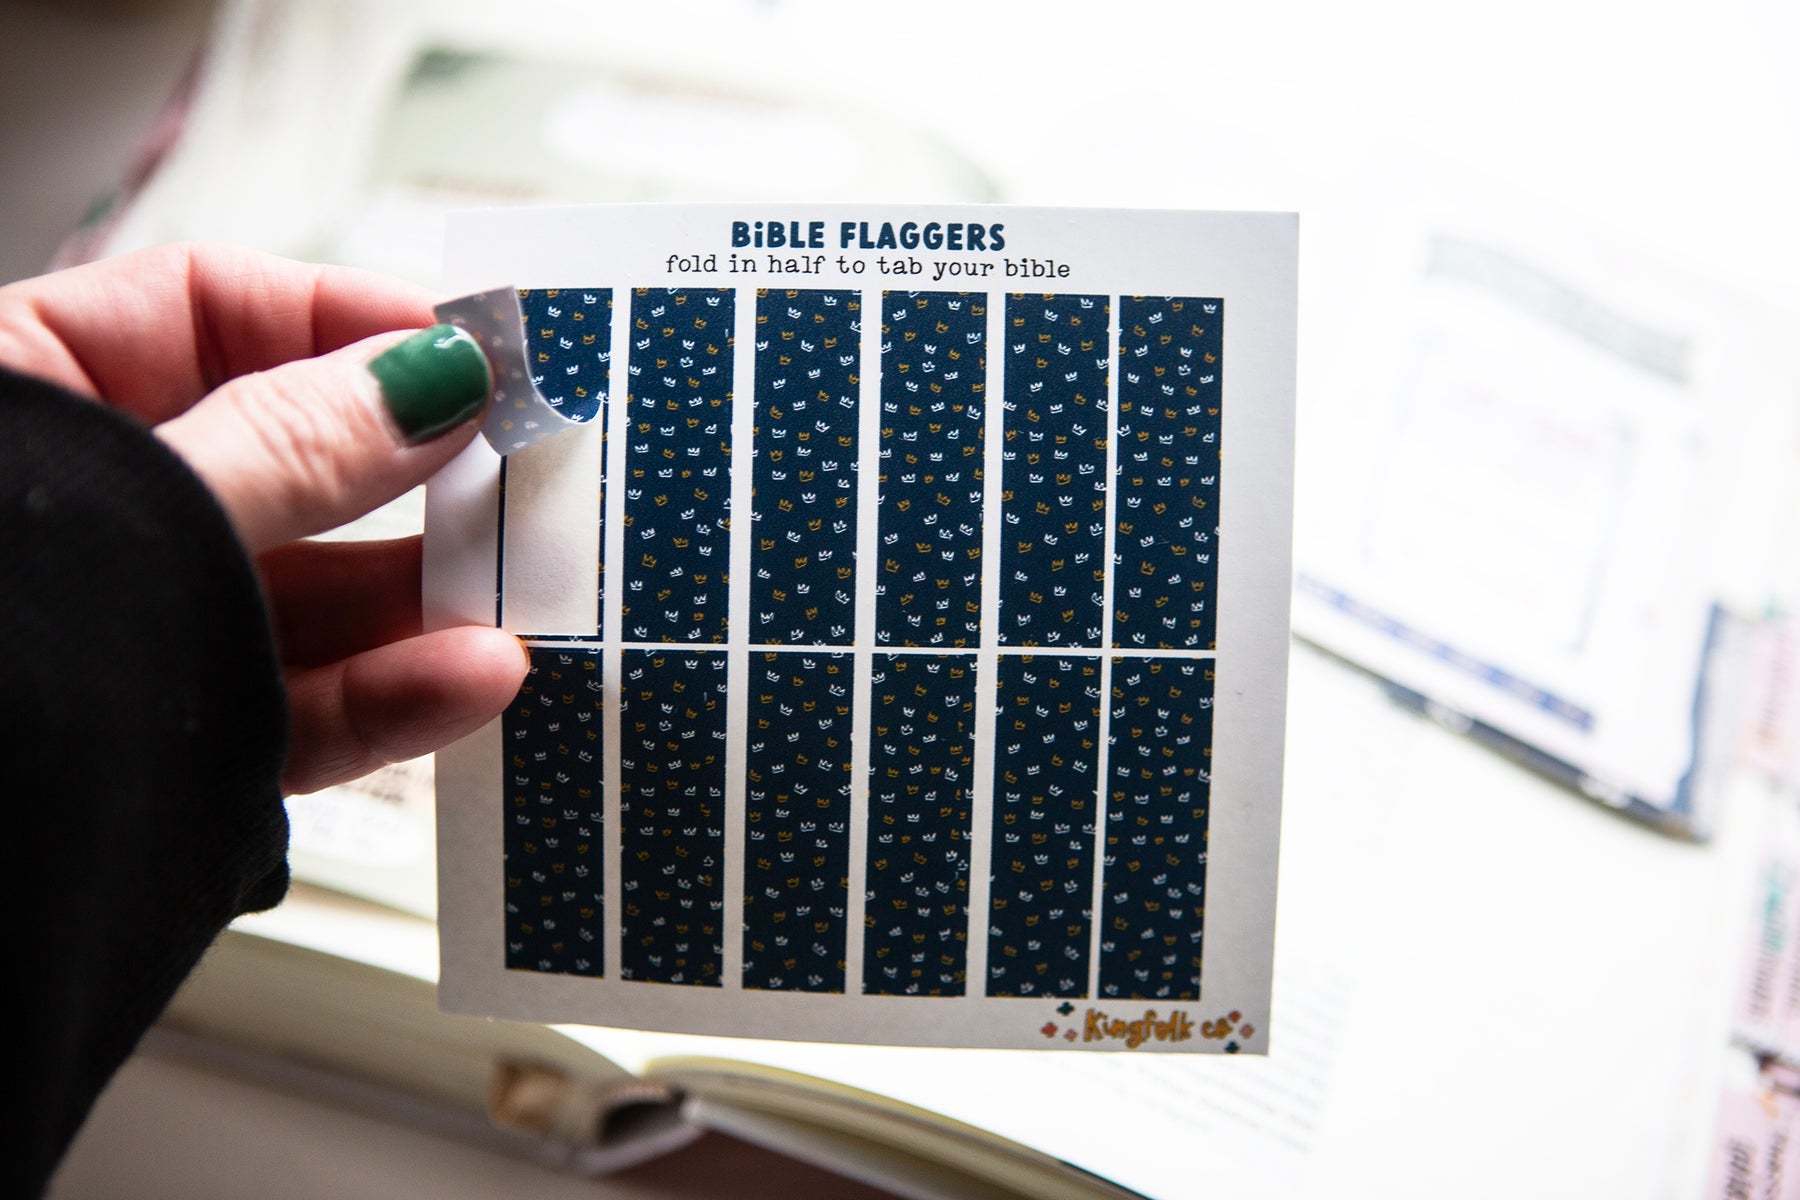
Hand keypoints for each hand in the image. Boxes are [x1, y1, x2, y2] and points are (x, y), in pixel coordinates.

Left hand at [0, 243, 527, 793]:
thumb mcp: (137, 505)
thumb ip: (292, 446)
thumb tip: (428, 385)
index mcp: (24, 393)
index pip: (213, 313)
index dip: (352, 319)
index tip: (470, 351)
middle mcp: (85, 511)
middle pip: (290, 459)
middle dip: (416, 473)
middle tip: (523, 474)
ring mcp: (130, 631)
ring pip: (307, 596)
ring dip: (424, 600)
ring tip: (521, 593)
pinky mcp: (165, 742)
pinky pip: (294, 706)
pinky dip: (389, 695)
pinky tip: (468, 677)